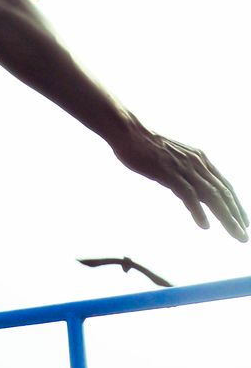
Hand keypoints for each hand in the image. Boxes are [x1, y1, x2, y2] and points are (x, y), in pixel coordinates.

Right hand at [110, 123, 248, 241]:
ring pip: (212, 195)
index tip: (242, 221)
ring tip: (235, 235)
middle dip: (236, 215)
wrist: (128, 131)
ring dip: (226, 217)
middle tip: (243, 236)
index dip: (235, 204)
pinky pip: (188, 194)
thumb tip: (193, 193)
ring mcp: (183, 167)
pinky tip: (204, 225)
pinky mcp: (169, 173)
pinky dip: (198, 211)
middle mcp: (197, 162)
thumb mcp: (174, 158)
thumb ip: (186, 174)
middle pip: (223, 192)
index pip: (224, 184)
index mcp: (199, 158)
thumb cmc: (146, 145)